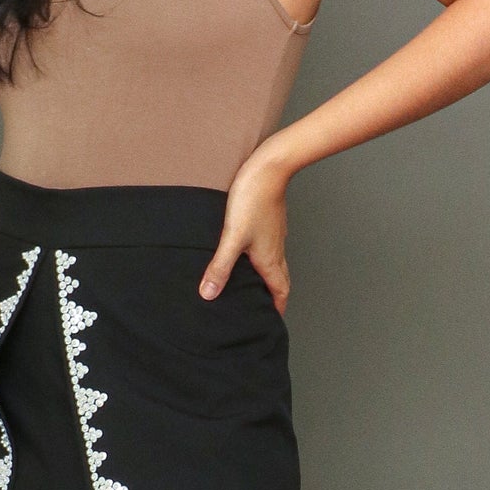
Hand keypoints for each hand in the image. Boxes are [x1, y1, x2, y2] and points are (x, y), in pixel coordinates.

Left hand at [197, 146, 293, 311]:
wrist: (268, 169)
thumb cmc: (253, 200)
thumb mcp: (232, 237)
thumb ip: (220, 267)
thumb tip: (209, 294)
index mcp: (269, 259)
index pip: (280, 291)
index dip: (277, 308)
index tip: (272, 321)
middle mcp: (275, 250)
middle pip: (280, 280)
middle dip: (274, 297)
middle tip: (264, 308)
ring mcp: (274, 236)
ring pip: (275, 264)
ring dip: (268, 278)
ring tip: (255, 286)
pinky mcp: (269, 223)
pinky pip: (269, 248)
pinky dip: (263, 259)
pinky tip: (249, 255)